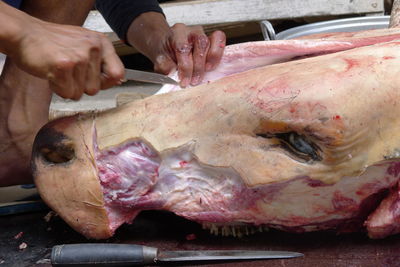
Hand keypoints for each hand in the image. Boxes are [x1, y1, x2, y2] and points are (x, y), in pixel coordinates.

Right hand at [10, 18, 124, 99]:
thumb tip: (119, 79)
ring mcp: (79, 56)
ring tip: (58, 70)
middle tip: (67, 72)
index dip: (106, 83)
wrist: (24, 34)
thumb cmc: (53, 42)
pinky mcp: (65, 65)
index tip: (93, 81)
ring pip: (80, 93)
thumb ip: (100, 61)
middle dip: (79, 86)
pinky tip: (52, 73)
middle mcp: (93, 47)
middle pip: (95, 89)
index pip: (117, 73)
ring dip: (67, 87)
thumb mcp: (83, 45)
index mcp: (101, 42)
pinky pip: (67, 92)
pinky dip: (57, 88)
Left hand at [127, 12, 225, 86]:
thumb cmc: (165, 53)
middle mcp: (190, 31)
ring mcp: (202, 34)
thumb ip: (164, 66)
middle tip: (194, 81)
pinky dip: (218, 54)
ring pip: (211, 43)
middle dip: (198, 66)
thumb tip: (172, 72)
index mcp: (176, 34)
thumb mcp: (159, 61)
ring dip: (210, 61)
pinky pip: (220, 41)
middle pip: (200, 44)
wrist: (166, 46)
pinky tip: (212, 65)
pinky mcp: (211, 40)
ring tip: (205, 73)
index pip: (183, 48)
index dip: (185, 67)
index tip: (184, 81)